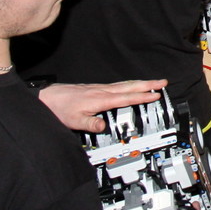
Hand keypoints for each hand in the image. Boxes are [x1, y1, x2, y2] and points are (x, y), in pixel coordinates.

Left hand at [37, 79, 167, 131]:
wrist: (48, 97)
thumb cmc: (60, 108)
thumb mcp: (75, 121)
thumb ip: (91, 124)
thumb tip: (104, 127)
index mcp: (101, 99)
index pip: (126, 97)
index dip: (142, 96)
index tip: (156, 94)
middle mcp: (102, 91)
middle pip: (129, 86)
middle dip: (147, 84)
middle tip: (162, 82)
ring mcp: (99, 88)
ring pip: (124, 84)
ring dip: (140, 83)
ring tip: (152, 82)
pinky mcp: (95, 88)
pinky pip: (117, 85)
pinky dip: (129, 84)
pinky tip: (129, 86)